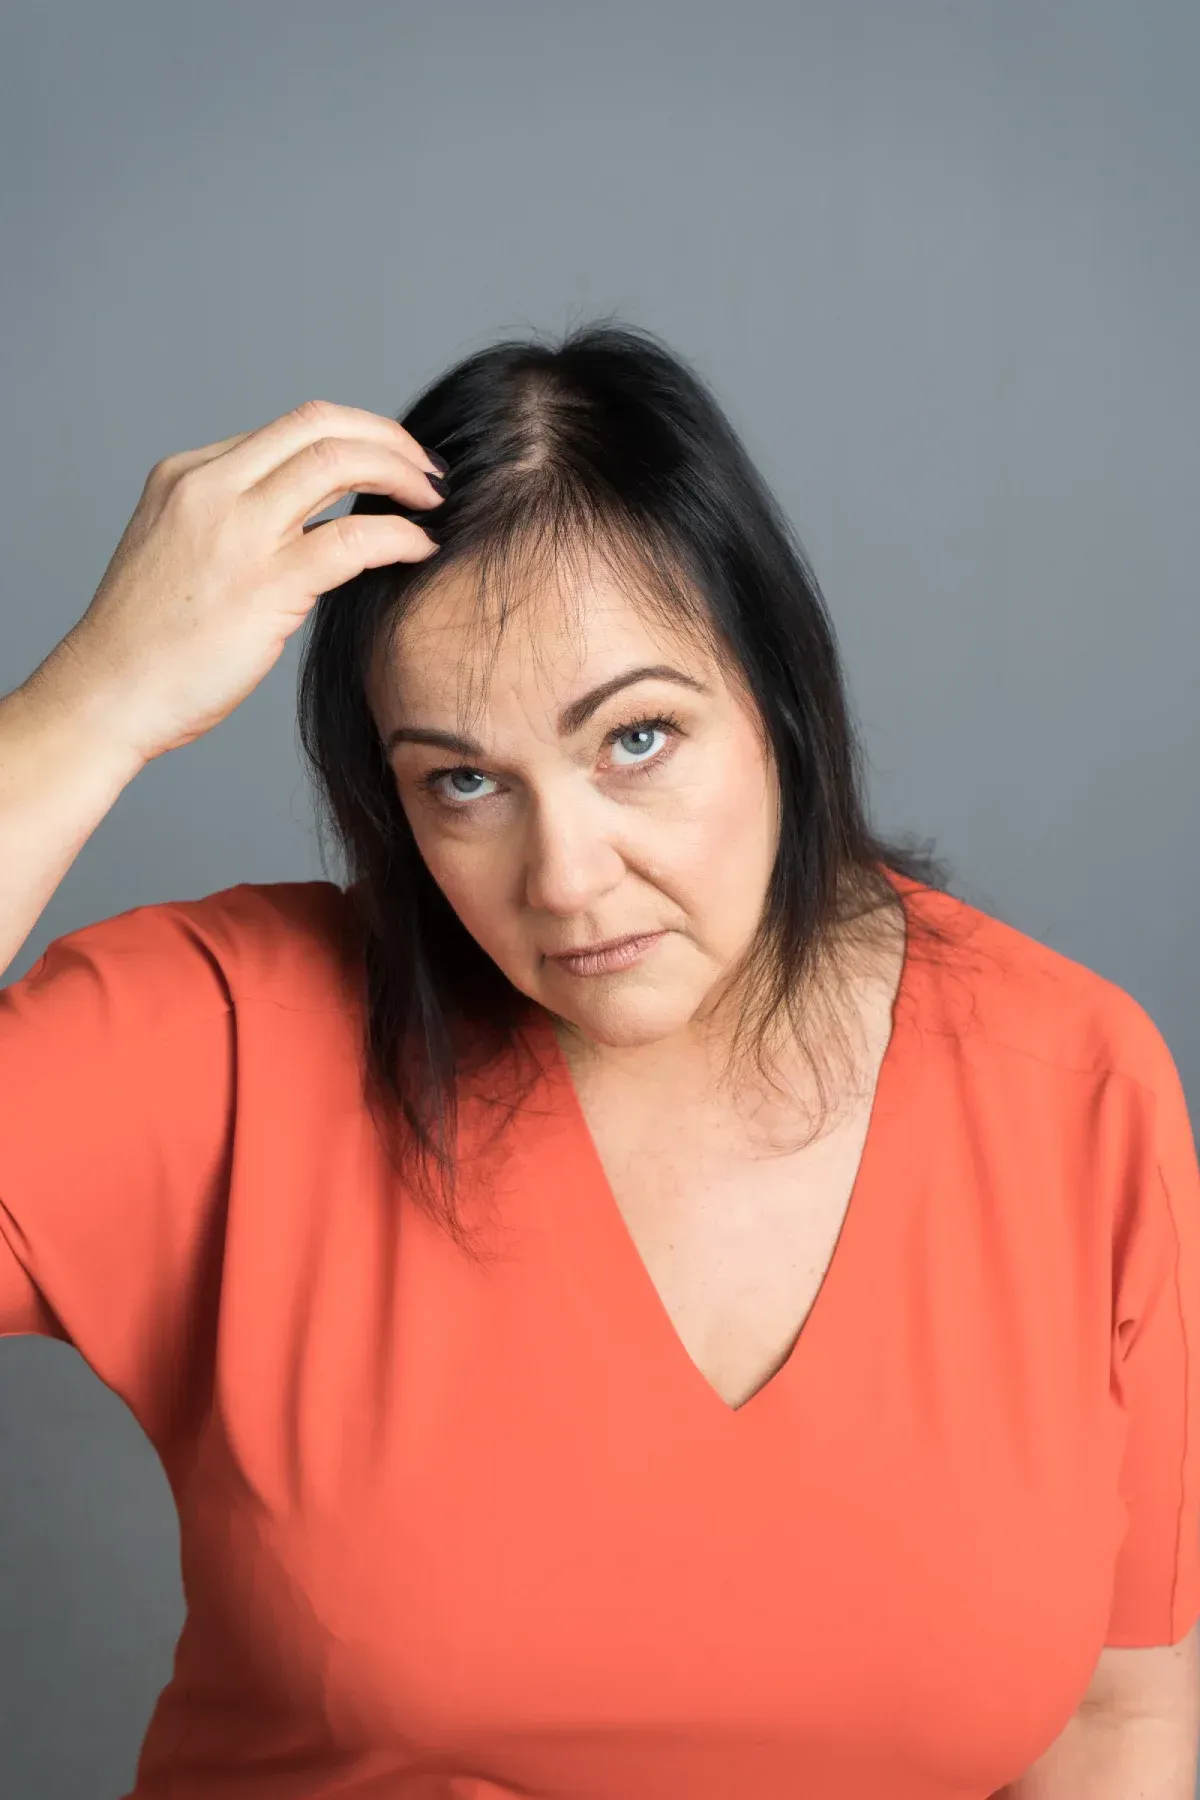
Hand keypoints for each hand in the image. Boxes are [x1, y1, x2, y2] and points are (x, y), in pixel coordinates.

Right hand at [41, 399, 444, 764]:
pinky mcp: (265, 584)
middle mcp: (210, 488)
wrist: (107, 695)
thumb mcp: (182, 553)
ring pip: (339, 462)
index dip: (356, 435)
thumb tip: (313, 526)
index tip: (392, 461)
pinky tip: (420, 549)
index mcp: (188, 475)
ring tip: (432, 502)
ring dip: (401, 474)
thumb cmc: (148, 645)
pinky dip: (400, 535)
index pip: (290, 428)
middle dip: (389, 439)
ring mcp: (237, 532)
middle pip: (320, 425)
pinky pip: (353, 539)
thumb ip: (237, 525)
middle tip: (428, 471)